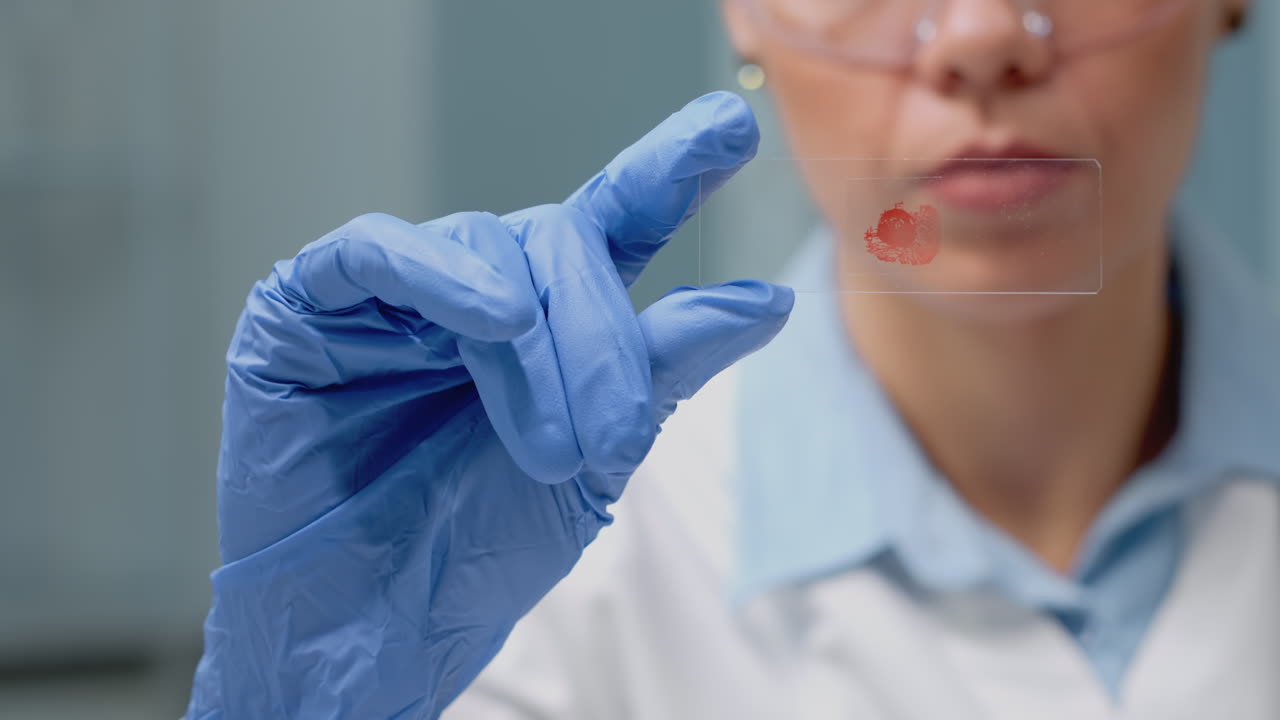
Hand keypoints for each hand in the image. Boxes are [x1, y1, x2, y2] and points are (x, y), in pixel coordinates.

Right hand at [186, 92, 793, 719]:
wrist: (371, 632)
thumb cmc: (476, 551)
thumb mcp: (596, 459)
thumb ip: (663, 369)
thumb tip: (764, 301)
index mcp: (539, 322)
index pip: (609, 226)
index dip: (666, 174)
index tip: (730, 129)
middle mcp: (469, 292)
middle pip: (556, 244)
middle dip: (600, 336)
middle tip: (614, 435)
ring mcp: (389, 295)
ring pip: (484, 252)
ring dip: (536, 346)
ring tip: (555, 445)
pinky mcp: (306, 308)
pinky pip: (375, 254)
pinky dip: (444, 276)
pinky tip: (496, 320)